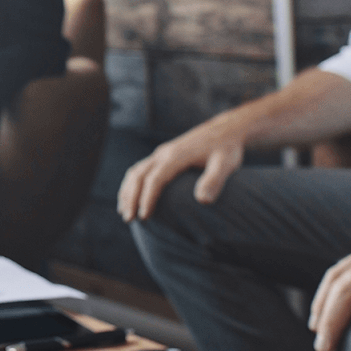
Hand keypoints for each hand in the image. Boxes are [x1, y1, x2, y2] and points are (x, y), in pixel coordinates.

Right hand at [118, 115, 245, 221]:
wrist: (225, 131)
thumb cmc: (226, 149)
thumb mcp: (226, 164)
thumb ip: (214, 180)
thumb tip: (203, 202)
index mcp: (176, 156)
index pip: (155, 179)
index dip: (147, 198)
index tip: (144, 217)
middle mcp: (163, 153)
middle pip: (138, 175)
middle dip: (131, 197)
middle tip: (128, 219)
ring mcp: (161, 153)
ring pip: (135, 171)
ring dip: (127, 191)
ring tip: (124, 212)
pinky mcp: (162, 155)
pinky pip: (139, 169)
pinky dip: (131, 184)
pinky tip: (131, 197)